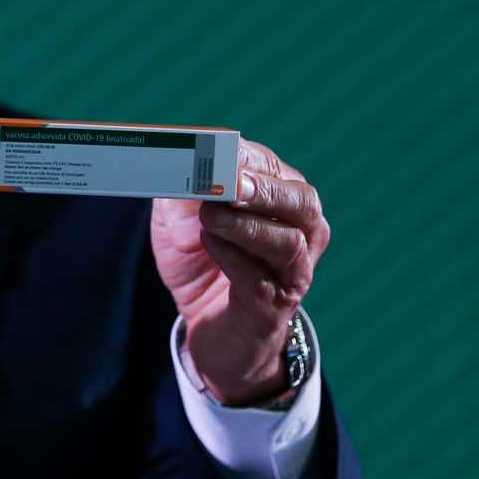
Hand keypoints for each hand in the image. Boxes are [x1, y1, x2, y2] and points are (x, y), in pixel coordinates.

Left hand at [148, 139, 328, 405]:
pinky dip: (233, 259)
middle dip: (263, 189)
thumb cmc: (202, 264)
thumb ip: (177, 201)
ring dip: (248, 226)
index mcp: (280, 198)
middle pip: (301, 201)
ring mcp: (293, 272)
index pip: (271, 167)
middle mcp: (301, 232)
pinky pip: (261, 282)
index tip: (213, 149)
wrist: (212, 330)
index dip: (242, 156)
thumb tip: (191, 201)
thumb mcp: (177, 222)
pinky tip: (208, 244)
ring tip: (211, 216)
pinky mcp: (274, 308)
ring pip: (288, 243)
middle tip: (228, 182)